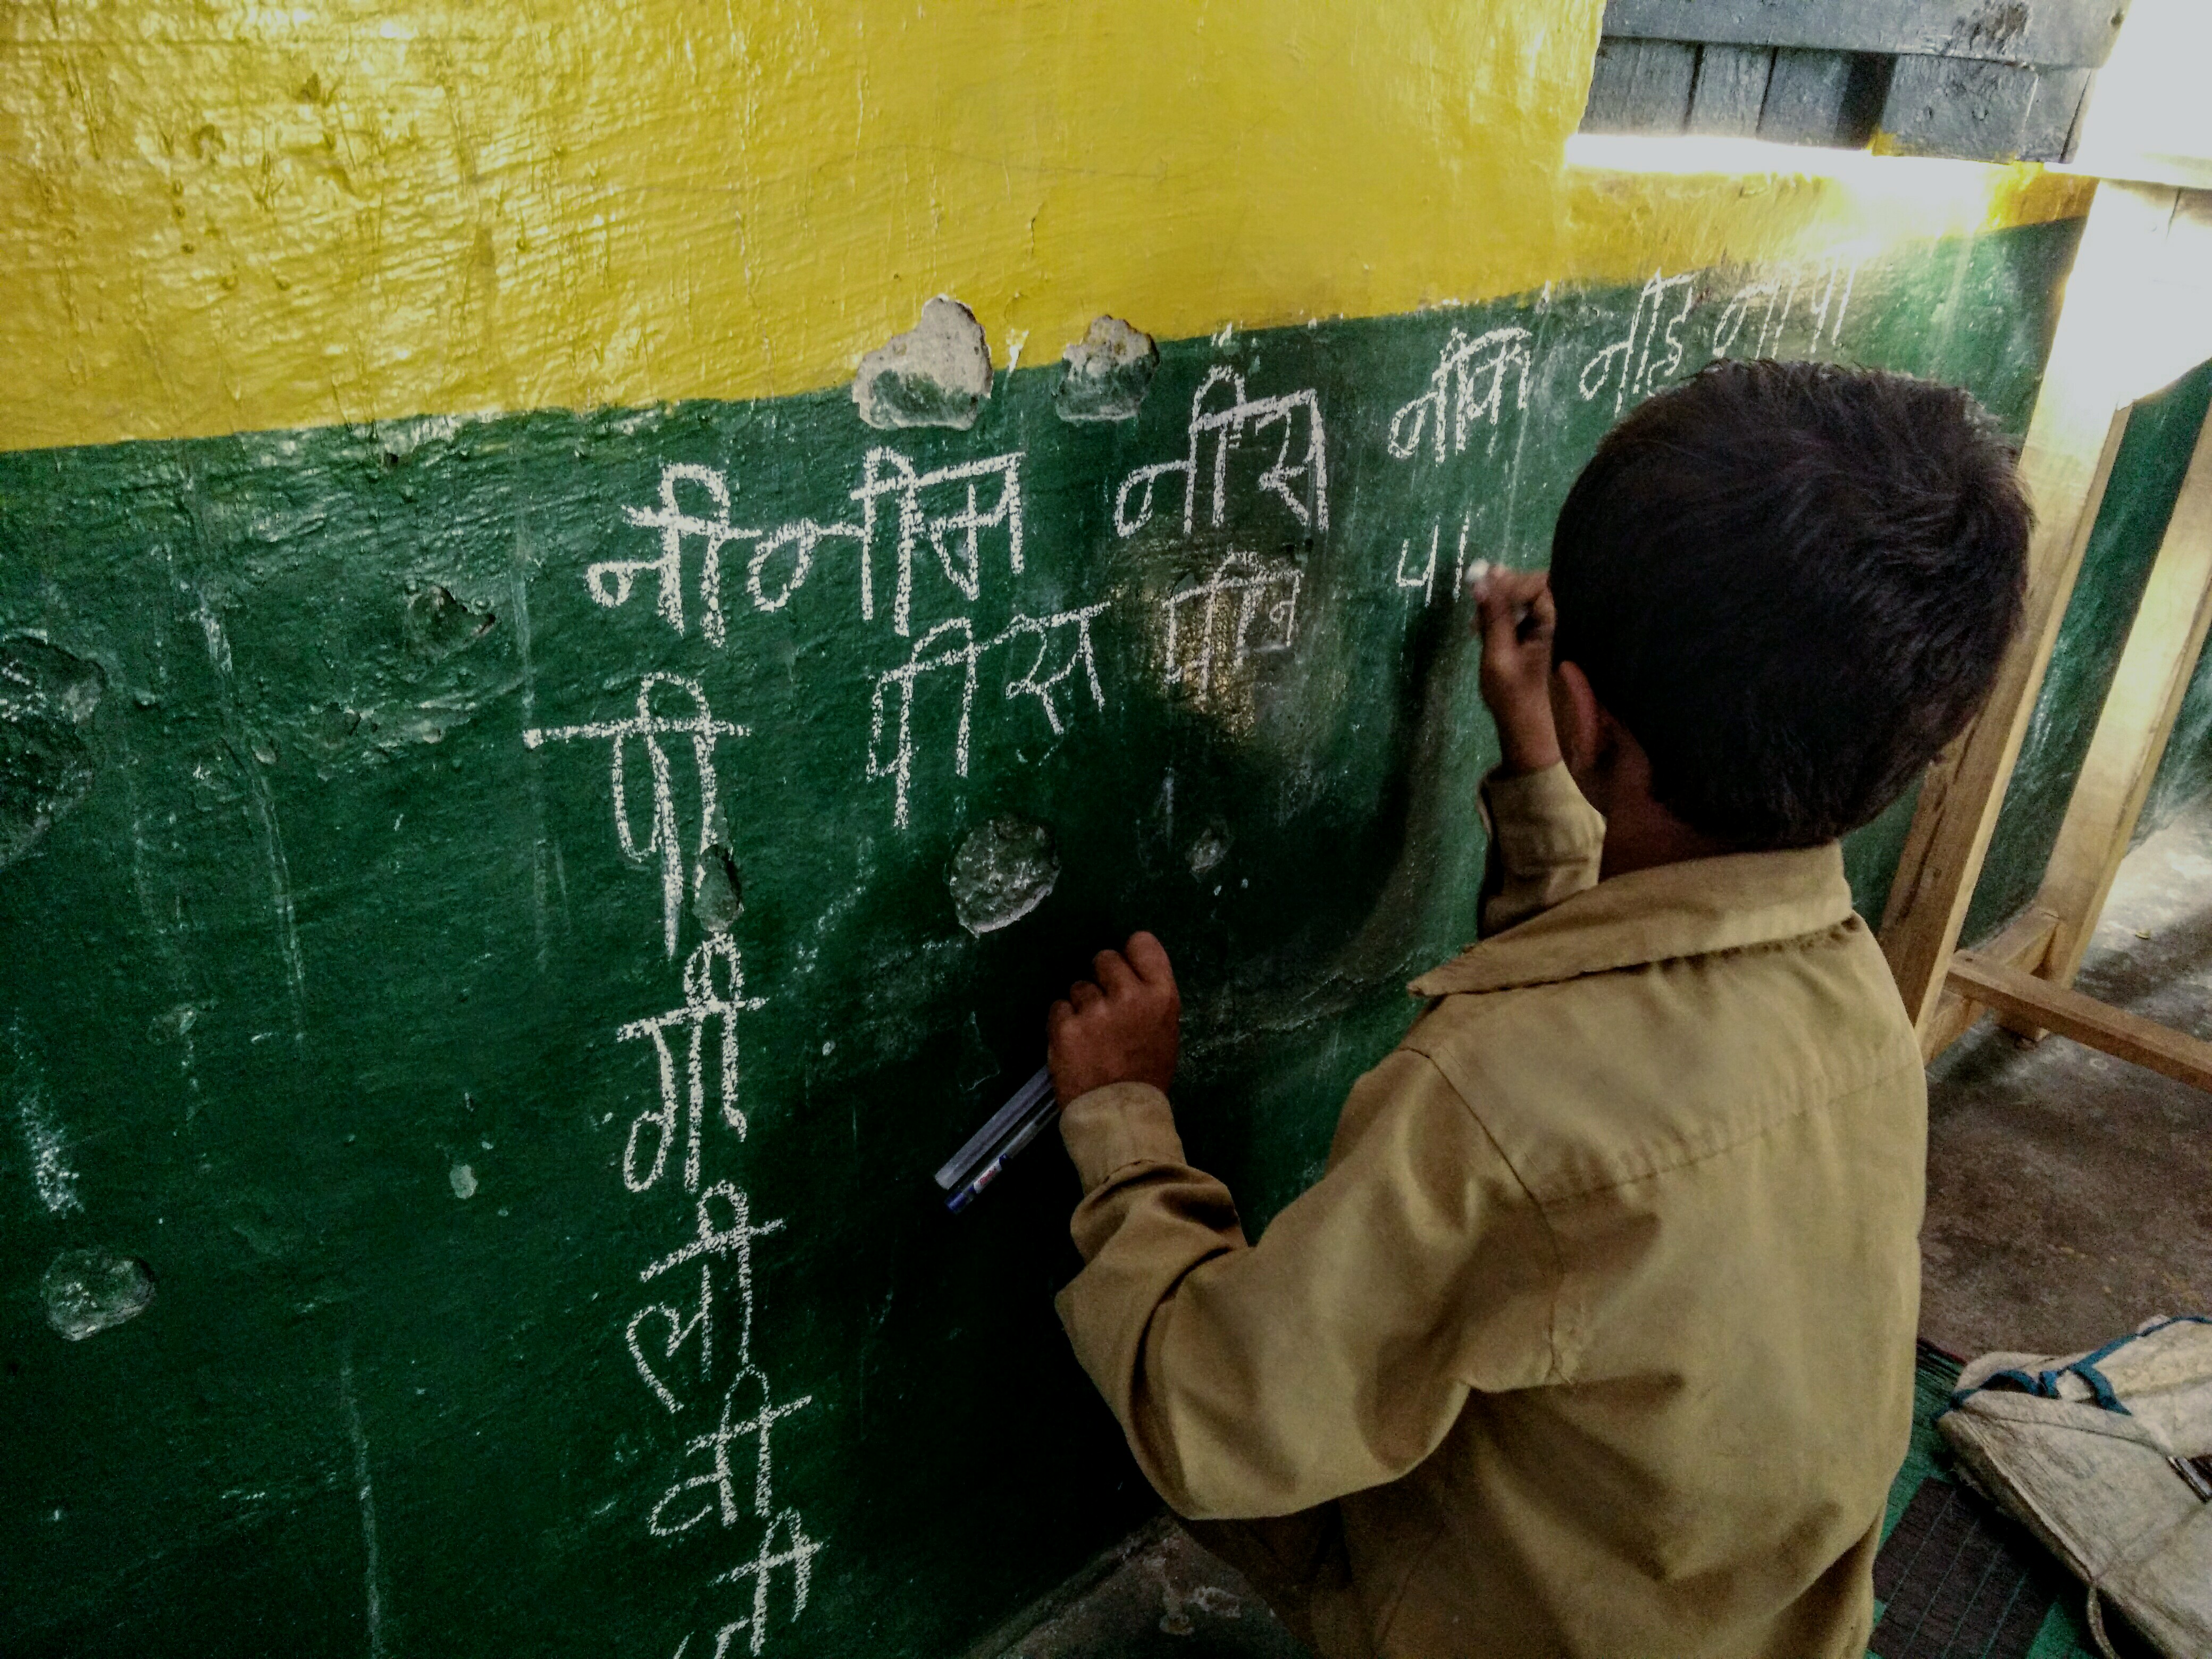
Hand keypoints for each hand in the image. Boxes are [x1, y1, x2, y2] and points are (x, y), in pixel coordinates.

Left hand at [1047, 932, 1180, 1103]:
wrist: (1120, 1115)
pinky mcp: (1066, 1026)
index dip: (1130, 955)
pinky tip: (1074, 1045)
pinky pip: (1058, 1008)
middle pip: (1104, 958)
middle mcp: (1129, 995)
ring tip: (1091, 1036)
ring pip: (1078, 986)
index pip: (1142, 943)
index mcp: (1161, 995)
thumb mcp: (1165, 1031)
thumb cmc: (1146, 1075)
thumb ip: (1149, 998)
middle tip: (1105, 1010)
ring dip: (1081, 1005)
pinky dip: (1062, 1024)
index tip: (1125, 971)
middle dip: (1102, 980)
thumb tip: (1127, 975)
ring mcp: (1095, 1010)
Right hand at [1473, 565, 1560, 775]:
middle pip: (1533, 585)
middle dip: (1502, 589)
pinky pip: (1518, 613)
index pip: (1538, 583)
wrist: (1525, 728)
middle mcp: (1554, 621)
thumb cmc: (1513, 696)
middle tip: (1476, 600)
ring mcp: (1544, 629)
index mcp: (1554, 624)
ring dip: (1497, 602)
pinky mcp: (1533, 637)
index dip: (1510, 582)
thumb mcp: (1498, 654)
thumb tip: (1483, 578)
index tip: (1482, 590)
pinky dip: (1499, 615)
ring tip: (1476, 622)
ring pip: (1523, 598)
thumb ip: (1493, 616)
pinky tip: (1481, 628)